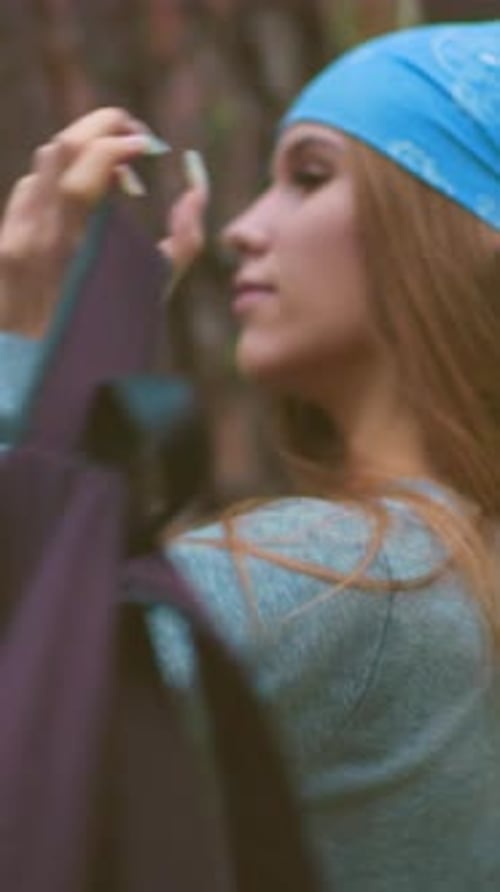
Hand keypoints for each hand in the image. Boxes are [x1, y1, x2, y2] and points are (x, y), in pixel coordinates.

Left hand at [0, 108, 208, 336]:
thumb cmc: (108, 344)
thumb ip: (184, 240)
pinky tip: (81, 202)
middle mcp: (41, 235)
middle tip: (135, 136)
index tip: (152, 147)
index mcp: (81, 245)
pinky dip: (58, 180)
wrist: (43, 383)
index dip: (124, 140)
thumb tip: (196, 186)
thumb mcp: (152, 296)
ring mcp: (15, 239)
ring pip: (44, 164)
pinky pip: (28, 191)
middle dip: (103, 126)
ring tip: (116, 176)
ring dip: (82, 153)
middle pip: (63, 145)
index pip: (93, 159)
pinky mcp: (4, 246)